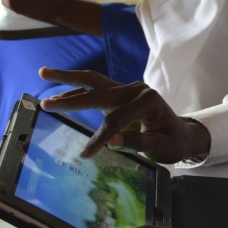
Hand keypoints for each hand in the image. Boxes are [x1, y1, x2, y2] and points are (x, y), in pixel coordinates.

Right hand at [38, 68, 209, 162]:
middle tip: (45, 101)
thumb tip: (112, 140)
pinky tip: (60, 94)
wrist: (183, 135)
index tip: (85, 155)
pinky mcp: (122, 93)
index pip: (115, 119)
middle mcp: (136, 89)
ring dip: (69, 78)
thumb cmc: (172, 142)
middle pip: (98, 88)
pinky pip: (97, 89)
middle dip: (69, 94)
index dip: (100, 138)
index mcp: (149, 100)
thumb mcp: (160, 147)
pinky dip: (78, 91)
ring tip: (44, 72)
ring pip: (94, 81)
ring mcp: (129, 89)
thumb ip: (137, 143)